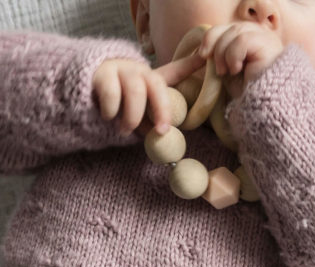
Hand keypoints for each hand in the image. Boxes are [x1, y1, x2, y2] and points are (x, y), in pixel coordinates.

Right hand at [92, 52, 206, 137]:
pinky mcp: (101, 73)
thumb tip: (161, 134)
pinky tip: (108, 117)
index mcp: (151, 81)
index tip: (205, 56)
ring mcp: (120, 69)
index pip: (174, 72)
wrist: (82, 95)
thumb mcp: (139, 115)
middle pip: (156, 86)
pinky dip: (111, 111)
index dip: (189, 64)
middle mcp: (138, 70)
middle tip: (162, 131)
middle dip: (162, 111)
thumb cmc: (117, 108)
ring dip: (132, 117)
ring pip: (135, 92)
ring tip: (126, 129)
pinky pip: (111, 94)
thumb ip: (151, 122)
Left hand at [197, 22, 284, 98]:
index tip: (201, 57)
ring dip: (223, 53)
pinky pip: (243, 40)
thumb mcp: (228, 72)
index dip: (210, 38)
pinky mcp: (269, 43)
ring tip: (226, 72)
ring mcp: (266, 37)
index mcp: (249, 39)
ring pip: (235, 32)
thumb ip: (218, 56)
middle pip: (228, 27)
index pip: (225, 28)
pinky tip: (238, 70)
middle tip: (217, 69)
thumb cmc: (248, 93)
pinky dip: (234, 55)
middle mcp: (259, 35)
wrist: (264, 107)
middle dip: (215, 46)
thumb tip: (201, 49)